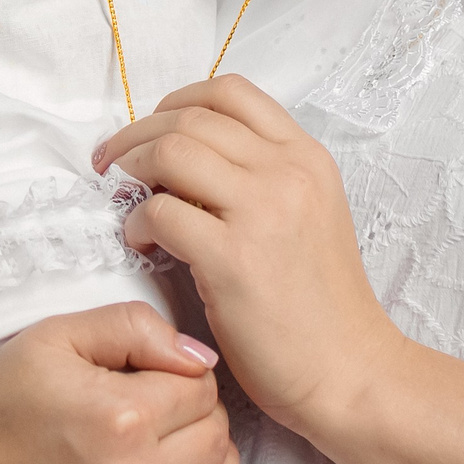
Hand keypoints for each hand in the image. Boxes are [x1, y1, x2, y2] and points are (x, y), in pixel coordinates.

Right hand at [0, 304, 244, 463]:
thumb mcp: (55, 337)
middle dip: (201, 421)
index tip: (166, 382)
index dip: (189, 379)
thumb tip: (199, 356)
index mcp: (119, 416)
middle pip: (215, 442)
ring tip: (186, 458)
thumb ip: (135, 328)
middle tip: (168, 416)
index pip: (204, 391)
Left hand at [98, 78, 405, 438]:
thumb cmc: (322, 306)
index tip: (152, 129)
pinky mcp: (233, 260)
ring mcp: (262, 212)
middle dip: (138, 134)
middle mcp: (288, 173)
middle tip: (113, 162)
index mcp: (307, 157)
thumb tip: (188, 160)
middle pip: (191, 117)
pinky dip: (137, 222)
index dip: (178, 101)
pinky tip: (142, 244)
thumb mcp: (311, 214)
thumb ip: (264, 178)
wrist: (350, 371)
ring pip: (171, 152)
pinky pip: (161, 213)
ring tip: (124, 197)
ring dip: (132, 167)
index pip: (231, 92)